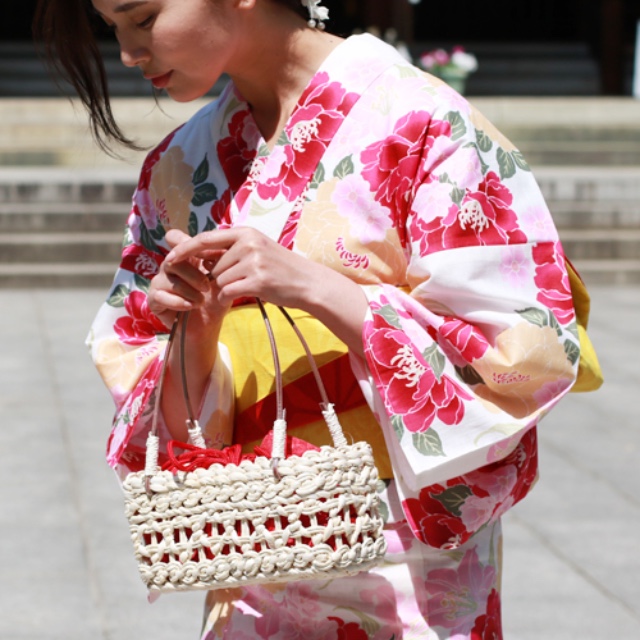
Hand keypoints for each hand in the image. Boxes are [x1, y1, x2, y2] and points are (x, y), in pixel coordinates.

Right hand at [148, 229, 228, 328]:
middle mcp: (169, 267)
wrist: (207, 327)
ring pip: (168, 278)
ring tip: (201, 301)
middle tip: (207, 287)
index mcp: (185, 257)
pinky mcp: (153, 299)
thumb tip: (221, 250)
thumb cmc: (214, 301)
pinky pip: (161, 295)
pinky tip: (191, 307)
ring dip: (188, 291)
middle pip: (173, 259)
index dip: (188, 245)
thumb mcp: (222, 281)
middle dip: (193, 274)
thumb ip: (219, 264)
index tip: (207, 260)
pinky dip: (179, 302)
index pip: (174, 238)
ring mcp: (159, 282)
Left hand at [164, 227, 318, 309]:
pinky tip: (247, 294)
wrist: (307, 283)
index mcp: (245, 233)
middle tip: (243, 279)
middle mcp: (247, 244)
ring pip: (219, 281)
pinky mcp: (256, 281)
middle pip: (213, 266)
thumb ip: (230, 249)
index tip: (169, 258)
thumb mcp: (257, 249)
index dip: (184, 249)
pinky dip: (230, 297)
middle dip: (220, 277)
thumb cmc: (280, 268)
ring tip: (250, 284)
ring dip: (228, 288)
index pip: (205, 239)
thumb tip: (199, 252)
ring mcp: (252, 262)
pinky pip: (227, 292)